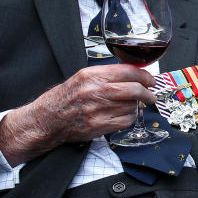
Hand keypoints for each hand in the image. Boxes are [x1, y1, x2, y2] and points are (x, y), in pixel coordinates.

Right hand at [0, 64, 155, 165]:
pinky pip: (126, 121)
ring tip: (128, 106)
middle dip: (147, 93)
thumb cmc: (65, 98)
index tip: (150, 80)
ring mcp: (98, 109)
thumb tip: (134, 73)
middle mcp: (95, 90)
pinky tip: (122, 116)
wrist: (47, 119)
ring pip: (131, 106)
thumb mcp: (83, 77)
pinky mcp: (99, 125)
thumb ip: (107, 74)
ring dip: (135, 106)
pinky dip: (129, 118)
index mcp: (92, 75)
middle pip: (134, 89)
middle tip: (150, 96)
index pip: (128, 71)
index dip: (144, 76)